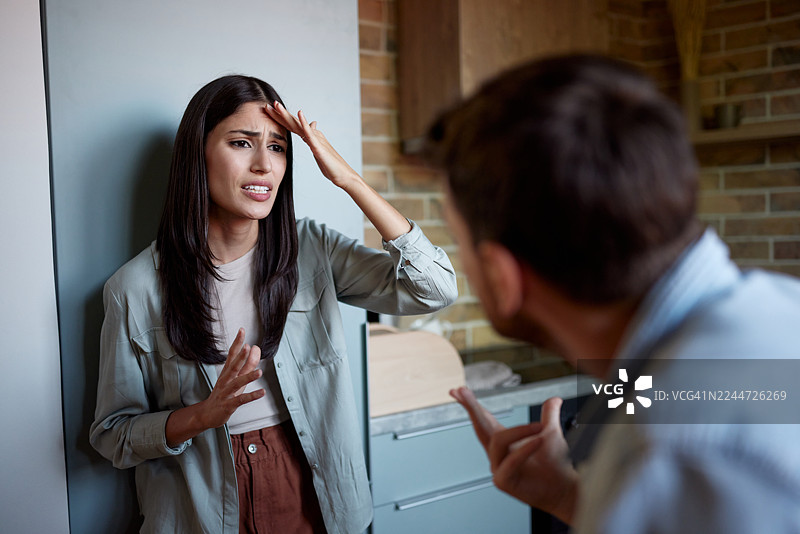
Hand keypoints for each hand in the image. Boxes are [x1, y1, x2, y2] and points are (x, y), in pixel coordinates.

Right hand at [198, 328, 264, 428]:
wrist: (207, 413)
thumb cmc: (225, 393)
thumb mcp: (237, 377)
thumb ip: (248, 364)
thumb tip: (256, 348)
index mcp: (227, 372)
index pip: (231, 354)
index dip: (237, 343)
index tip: (242, 330)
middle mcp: (226, 380)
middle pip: (233, 367)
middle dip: (240, 357)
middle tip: (247, 347)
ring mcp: (226, 392)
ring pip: (237, 383)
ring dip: (248, 377)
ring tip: (260, 372)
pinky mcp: (229, 404)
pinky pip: (241, 399)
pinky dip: (252, 396)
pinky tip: (262, 392)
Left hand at [265, 101, 359, 189]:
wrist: (344, 176)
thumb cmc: (332, 166)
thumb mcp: (319, 150)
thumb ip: (313, 139)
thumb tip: (312, 125)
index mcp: (311, 137)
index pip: (293, 126)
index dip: (281, 119)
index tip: (269, 112)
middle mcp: (313, 135)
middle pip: (293, 123)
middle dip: (280, 114)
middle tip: (267, 105)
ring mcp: (316, 140)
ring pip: (299, 125)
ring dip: (287, 114)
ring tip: (276, 105)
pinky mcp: (319, 147)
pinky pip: (310, 133)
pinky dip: (304, 123)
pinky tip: (299, 113)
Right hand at [449, 387, 577, 524]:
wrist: (563, 489)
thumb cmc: (554, 466)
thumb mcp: (550, 433)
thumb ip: (549, 416)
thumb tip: (554, 400)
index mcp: (503, 442)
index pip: (483, 419)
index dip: (471, 405)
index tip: (457, 390)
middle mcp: (497, 454)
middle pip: (480, 426)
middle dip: (471, 407)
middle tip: (462, 391)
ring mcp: (497, 468)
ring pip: (499, 441)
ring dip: (520, 431)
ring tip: (540, 428)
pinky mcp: (504, 481)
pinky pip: (511, 461)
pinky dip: (525, 450)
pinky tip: (538, 442)